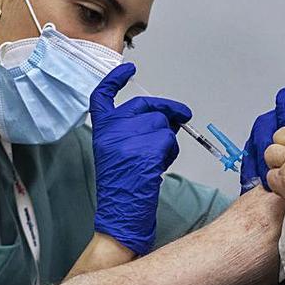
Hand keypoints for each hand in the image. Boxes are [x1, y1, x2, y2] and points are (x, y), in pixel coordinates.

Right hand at [90, 63, 192, 254]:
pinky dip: (170, 153)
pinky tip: (159, 167)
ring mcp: (127, 140)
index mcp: (101, 130)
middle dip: (168, 110)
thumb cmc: (123, 188)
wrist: (120, 216)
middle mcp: (111, 131)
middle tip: (183, 116)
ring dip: (169, 140)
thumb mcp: (118, 154)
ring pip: (162, 124)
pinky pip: (168, 140)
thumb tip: (166, 116)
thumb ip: (133, 131)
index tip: (128, 69)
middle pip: (145, 106)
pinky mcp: (143, 151)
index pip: (102, 96)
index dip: (115, 80)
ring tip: (158, 160)